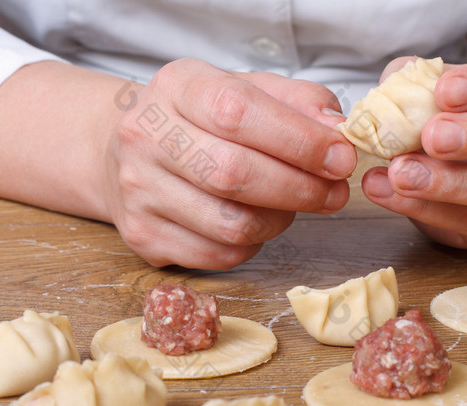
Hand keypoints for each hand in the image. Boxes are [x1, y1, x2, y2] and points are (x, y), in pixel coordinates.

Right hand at [103, 58, 354, 268]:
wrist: (127, 153)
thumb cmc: (199, 121)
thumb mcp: (245, 89)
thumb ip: (296, 102)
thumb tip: (337, 131)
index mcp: (176, 88)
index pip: (238, 113)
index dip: (299, 140)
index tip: (340, 158)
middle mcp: (146, 137)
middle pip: (234, 175)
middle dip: (301, 189)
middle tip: (335, 192)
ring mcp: (137, 192)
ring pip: (231, 225)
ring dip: (280, 220)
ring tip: (294, 204)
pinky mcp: (142, 236)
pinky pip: (218, 256)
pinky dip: (253, 244)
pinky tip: (257, 221)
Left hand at [361, 54, 466, 247]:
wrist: (454, 165)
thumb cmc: (447, 115)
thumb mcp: (425, 87)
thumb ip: (412, 83)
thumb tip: (392, 95)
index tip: (445, 91)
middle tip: (433, 137)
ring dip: (453, 183)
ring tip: (400, 174)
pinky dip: (424, 208)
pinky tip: (386, 191)